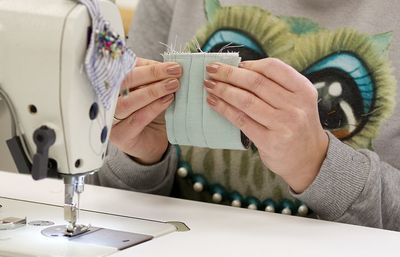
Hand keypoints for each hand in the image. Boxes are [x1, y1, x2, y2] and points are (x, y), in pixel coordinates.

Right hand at [110, 58, 181, 164]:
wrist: (153, 142)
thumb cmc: (152, 113)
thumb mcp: (152, 91)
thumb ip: (154, 79)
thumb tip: (169, 65)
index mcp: (112, 85)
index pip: (124, 69)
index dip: (147, 65)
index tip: (170, 63)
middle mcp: (106, 101)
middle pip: (123, 82)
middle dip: (151, 74)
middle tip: (175, 71)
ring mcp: (110, 120)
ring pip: (128, 102)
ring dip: (153, 91)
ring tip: (173, 85)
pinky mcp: (120, 136)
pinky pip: (137, 118)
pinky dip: (154, 107)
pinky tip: (167, 100)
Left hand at [204, 58, 327, 192]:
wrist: (310, 159)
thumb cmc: (297, 125)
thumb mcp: (297, 101)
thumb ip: (276, 85)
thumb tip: (239, 70)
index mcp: (303, 90)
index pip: (273, 68)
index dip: (249, 64)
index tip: (233, 64)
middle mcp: (295, 106)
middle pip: (255, 82)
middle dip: (229, 73)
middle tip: (212, 69)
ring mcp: (283, 124)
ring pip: (246, 100)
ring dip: (223, 90)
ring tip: (209, 85)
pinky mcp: (269, 141)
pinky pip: (241, 120)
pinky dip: (224, 108)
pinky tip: (213, 102)